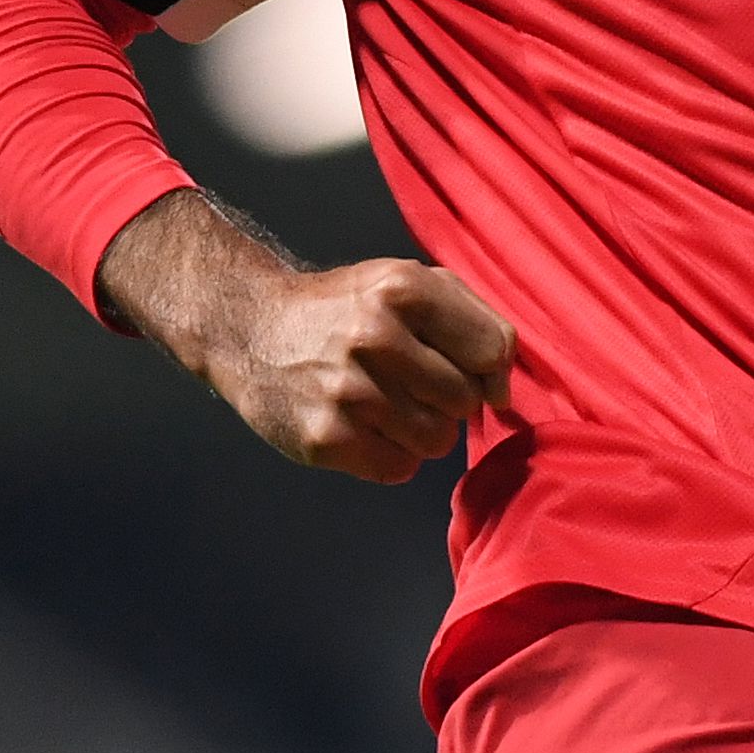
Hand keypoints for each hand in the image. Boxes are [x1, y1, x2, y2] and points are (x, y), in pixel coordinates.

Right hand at [198, 256, 519, 483]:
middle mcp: (375, 335)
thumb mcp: (406, 283)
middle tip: (408, 382)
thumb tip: (502, 391)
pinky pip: (400, 468)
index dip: (486, 367)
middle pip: (466, 400)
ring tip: (384, 404)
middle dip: (448, 399)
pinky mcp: (326, 436)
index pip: (493, 349)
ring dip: (421, 431)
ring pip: (438, 440)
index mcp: (403, 288)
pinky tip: (363, 427)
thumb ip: (473, 320)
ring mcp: (348, 390)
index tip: (461, 367)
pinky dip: (391, 456)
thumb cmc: (346, 310)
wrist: (250, 329)